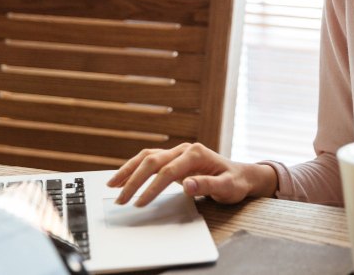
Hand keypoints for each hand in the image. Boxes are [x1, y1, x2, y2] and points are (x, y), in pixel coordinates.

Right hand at [107, 142, 275, 206]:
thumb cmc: (235, 182)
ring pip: (147, 157)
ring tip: (112, 185)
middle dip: (134, 180)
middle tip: (120, 200)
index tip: (140, 203)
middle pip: (153, 161)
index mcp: (196, 153)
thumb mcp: (227, 187)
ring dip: (128, 170)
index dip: (152, 187)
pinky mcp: (173, 159)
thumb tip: (187, 185)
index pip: (168, 171)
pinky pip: (149, 160)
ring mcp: (178, 152)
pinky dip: (134, 167)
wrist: (241, 175)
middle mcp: (184, 149)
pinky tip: (123, 177)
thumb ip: (207, 185)